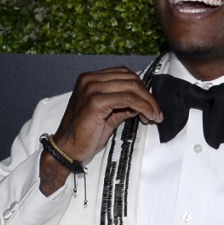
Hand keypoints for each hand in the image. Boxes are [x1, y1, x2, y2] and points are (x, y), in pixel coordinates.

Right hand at [39, 67, 162, 195]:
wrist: (67, 149)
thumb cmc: (85, 134)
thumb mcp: (108, 115)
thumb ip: (123, 106)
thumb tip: (142, 104)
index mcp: (91, 79)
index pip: (124, 74)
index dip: (141, 89)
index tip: (151, 106)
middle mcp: (90, 79)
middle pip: (130, 79)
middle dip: (148, 95)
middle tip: (156, 112)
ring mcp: (91, 88)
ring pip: (131, 87)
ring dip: (148, 102)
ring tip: (154, 116)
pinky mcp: (95, 101)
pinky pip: (128, 99)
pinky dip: (142, 107)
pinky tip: (147, 117)